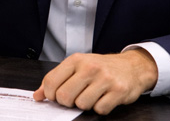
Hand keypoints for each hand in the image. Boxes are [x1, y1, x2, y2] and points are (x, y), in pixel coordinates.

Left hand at [32, 49, 157, 114]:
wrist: (132, 66)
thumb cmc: (101, 67)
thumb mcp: (77, 67)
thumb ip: (56, 79)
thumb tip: (37, 96)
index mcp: (76, 60)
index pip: (51, 81)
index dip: (50, 94)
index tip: (55, 96)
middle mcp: (90, 67)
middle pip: (64, 96)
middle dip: (67, 102)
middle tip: (75, 98)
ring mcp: (105, 79)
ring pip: (81, 104)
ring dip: (85, 105)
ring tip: (92, 96)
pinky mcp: (118, 91)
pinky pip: (100, 109)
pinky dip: (100, 108)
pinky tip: (104, 98)